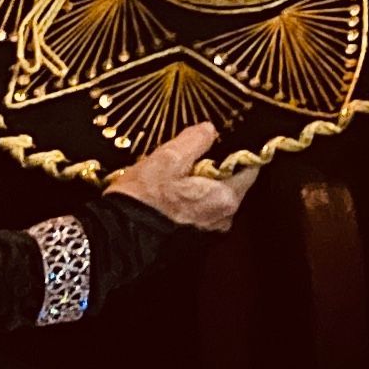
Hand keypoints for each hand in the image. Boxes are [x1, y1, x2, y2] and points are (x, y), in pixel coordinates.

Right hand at [103, 123, 258, 233]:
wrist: (119, 237)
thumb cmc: (143, 200)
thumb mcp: (167, 159)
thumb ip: (194, 141)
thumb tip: (209, 130)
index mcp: (224, 197)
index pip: (250, 169)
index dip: (239, 151)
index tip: (224, 140)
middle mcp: (223, 218)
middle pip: (231, 183)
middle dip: (215, 167)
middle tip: (188, 155)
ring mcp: (209, 230)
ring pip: (214, 197)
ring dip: (201, 184)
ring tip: (174, 173)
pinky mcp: (194, 239)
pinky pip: (201, 211)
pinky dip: (191, 200)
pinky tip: (169, 192)